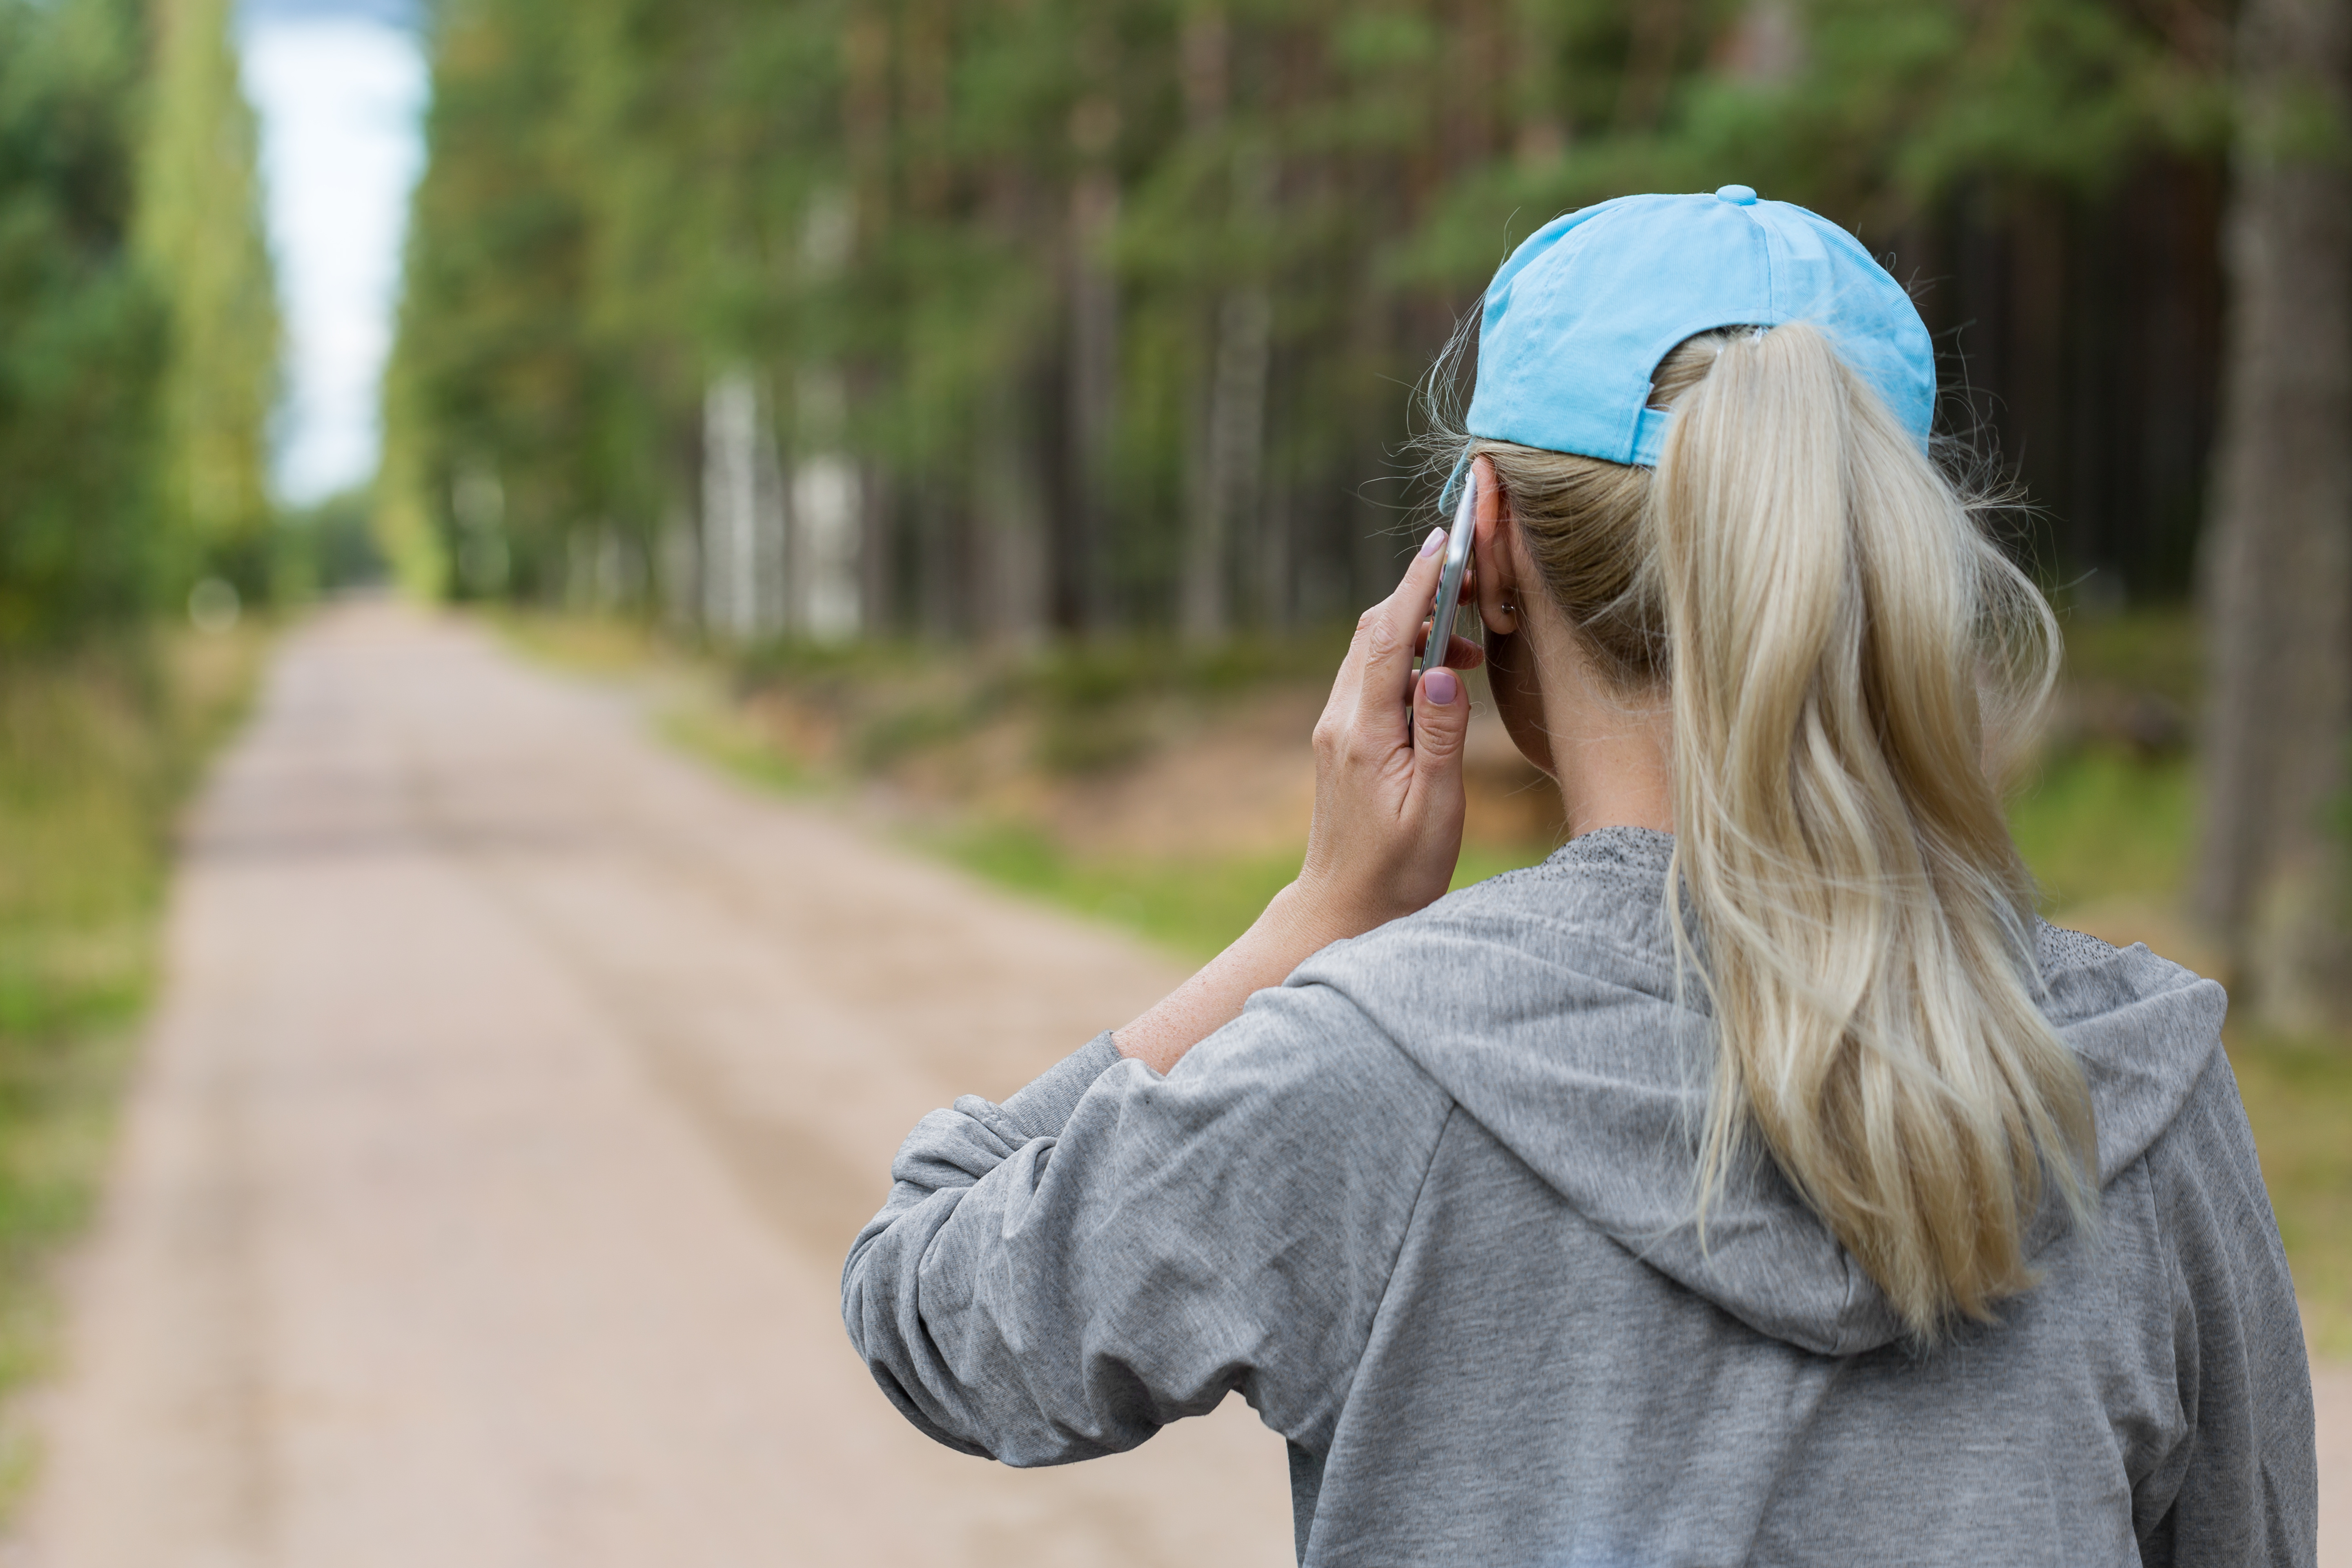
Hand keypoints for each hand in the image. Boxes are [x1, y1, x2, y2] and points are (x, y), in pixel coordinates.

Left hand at [1294, 525, 1483, 944]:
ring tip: (1469, 644)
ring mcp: (1336, 729)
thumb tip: (1441, 671)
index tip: (1443, 540)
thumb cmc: (1399, 867)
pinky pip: (1371, 677)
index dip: (1416, 584)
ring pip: (1371, 651)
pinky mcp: (1343, 739)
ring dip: (1417, 628)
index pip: (1389, 637)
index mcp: (1364, 733)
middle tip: (1470, 576)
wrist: (1347, 906)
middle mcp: (1340, 721)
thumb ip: (1440, 736)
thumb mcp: (1434, 806)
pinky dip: (1405, 658)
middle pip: (1374, 632)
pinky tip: (1442, 678)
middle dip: (1419, 593)